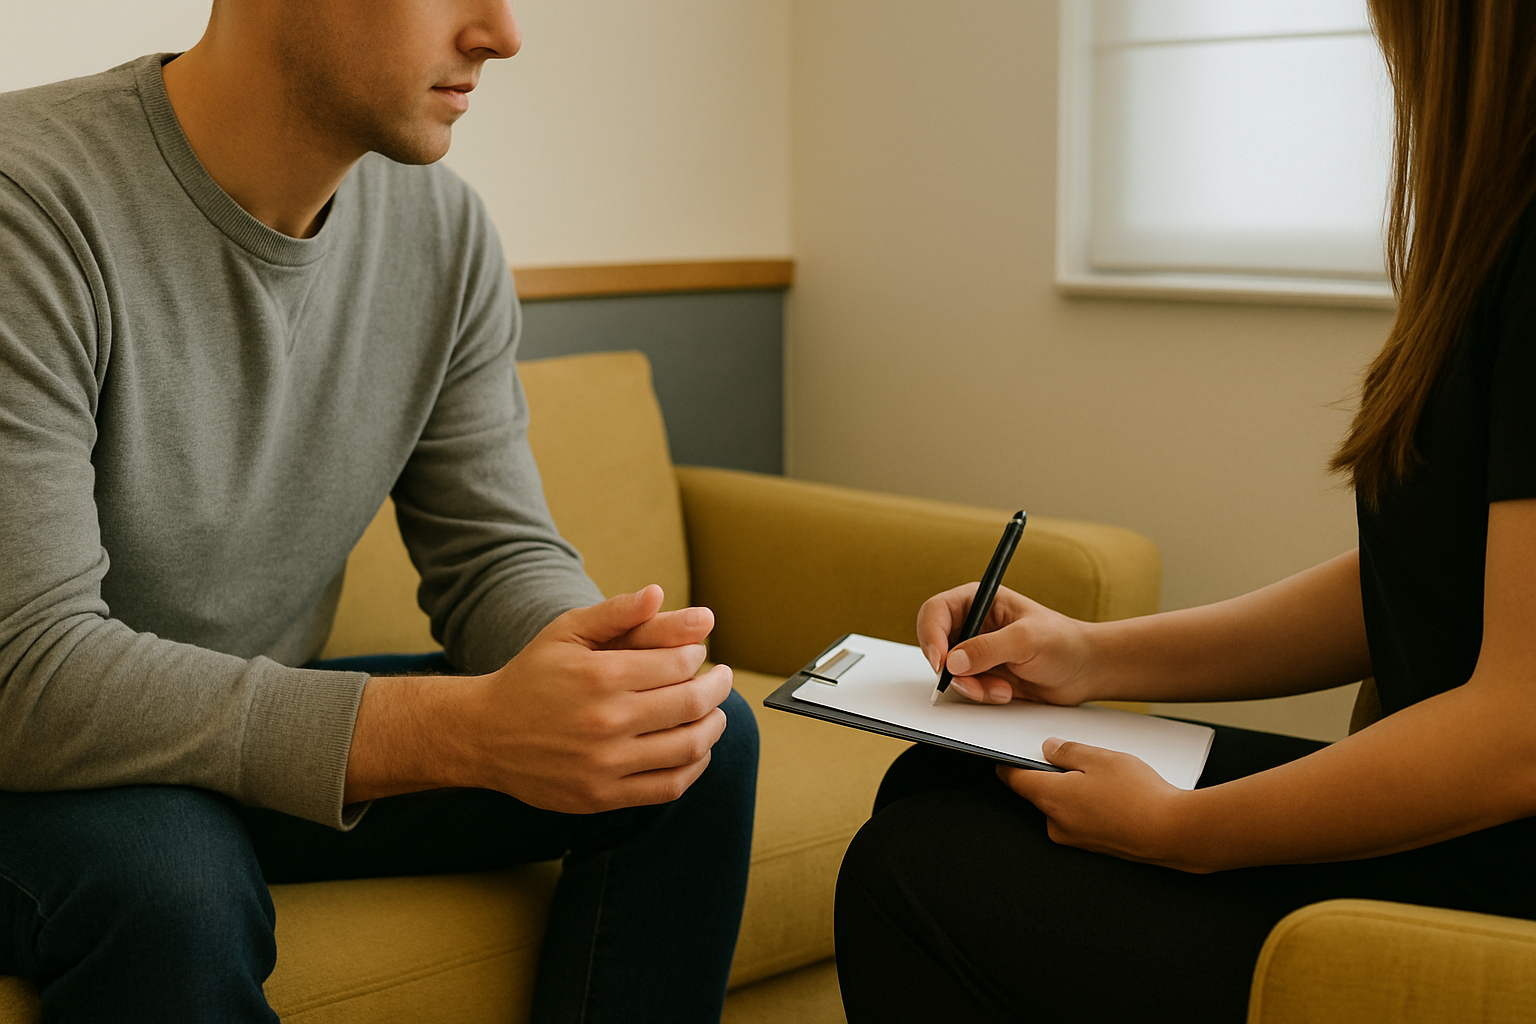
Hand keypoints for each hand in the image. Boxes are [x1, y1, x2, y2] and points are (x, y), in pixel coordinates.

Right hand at [468, 584, 733, 812]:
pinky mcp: (602, 796)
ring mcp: (604, 763)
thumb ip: (615, 612)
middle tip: (721, 679)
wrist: (484, 734)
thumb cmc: (531, 676)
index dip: (698, 656)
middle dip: (717, 687)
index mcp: (600, 675)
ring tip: (715, 713)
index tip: (698, 654)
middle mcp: (605, 721)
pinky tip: (695, 749)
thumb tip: (659, 593)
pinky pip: (668, 786)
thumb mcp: (566, 632)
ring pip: (688, 746)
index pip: (679, 663)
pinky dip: (694, 767)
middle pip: (691, 703)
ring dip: (713, 727)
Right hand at [917, 584, 1096, 704]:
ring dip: (971, 685)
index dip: (932, 635)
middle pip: (936, 643)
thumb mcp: (1026, 640)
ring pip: (949, 671)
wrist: (1085, 671)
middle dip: (951, 668)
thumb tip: (952, 661)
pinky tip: (1006, 691)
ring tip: (1001, 688)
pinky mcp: (982, 673)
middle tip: (971, 682)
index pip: (936, 611)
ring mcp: (976, 650)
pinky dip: (981, 694)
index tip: (940, 661)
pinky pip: (964, 687)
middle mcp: (973, 623)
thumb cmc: (1064, 642)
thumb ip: (988, 648)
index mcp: (979, 600)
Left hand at [999, 738, 1208, 871]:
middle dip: (1055, 775)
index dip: (1008, 764)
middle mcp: (1057, 824)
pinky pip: (1082, 819)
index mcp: (1051, 799)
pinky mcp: (1094, 847)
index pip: (1015, 780)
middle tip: (1082, 759)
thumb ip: (1068, 751)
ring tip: (1108, 779)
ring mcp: (1075, 839)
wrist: (1174, 832)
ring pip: (1064, 805)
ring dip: (1076, 790)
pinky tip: (1116, 796)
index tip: (1005, 755)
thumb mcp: (1100, 758)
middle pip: (1042, 792)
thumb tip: (1049, 750)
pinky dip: (1091, 806)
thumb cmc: (1138, 795)